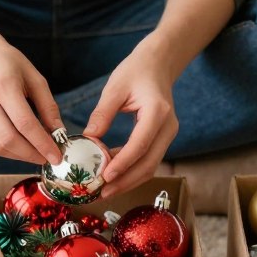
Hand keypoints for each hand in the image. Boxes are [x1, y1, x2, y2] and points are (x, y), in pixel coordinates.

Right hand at [0, 27, 62, 164]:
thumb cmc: (7, 63)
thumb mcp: (34, 77)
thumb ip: (48, 106)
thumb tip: (60, 133)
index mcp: (3, 85)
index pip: (25, 124)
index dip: (42, 144)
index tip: (56, 156)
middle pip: (9, 140)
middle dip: (31, 154)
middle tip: (47, 157)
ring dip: (19, 156)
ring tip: (35, 152)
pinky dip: (6, 151)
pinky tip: (18, 146)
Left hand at [83, 36, 179, 197]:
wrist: (159, 64)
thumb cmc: (136, 71)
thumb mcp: (115, 87)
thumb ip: (102, 113)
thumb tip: (88, 139)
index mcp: (157, 112)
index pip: (140, 145)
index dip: (123, 163)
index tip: (106, 177)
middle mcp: (168, 127)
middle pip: (149, 163)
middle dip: (126, 181)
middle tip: (102, 192)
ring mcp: (168, 135)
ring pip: (150, 166)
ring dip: (129, 180)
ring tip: (105, 189)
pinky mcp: (162, 139)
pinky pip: (148, 160)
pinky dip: (132, 170)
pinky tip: (112, 174)